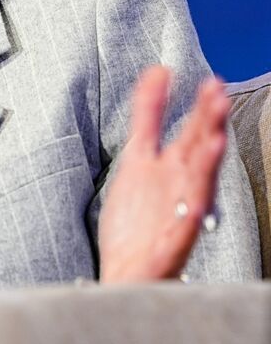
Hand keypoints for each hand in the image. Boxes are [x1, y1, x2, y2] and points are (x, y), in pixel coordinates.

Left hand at [98, 65, 229, 281]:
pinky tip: (201, 181)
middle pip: (196, 147)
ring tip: (216, 129)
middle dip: (207, 120)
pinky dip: (197, 196)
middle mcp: (179, 183)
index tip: (203, 78)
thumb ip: (147, 115)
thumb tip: (158, 72)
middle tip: (216, 90)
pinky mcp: (177, 235)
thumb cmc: (138, 219)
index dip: (193, 104)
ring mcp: (181, 208)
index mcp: (169, 165)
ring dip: (209, 152)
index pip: (186, 128)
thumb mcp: (137, 156)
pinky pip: (191, 214)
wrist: (127, 271)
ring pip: (200, 177)